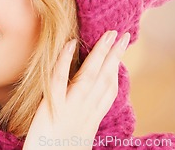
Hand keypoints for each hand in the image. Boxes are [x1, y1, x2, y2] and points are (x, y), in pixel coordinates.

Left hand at [23, 30, 129, 149]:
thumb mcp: (77, 139)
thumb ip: (82, 122)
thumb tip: (86, 108)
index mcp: (90, 120)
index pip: (108, 92)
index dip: (115, 71)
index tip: (120, 54)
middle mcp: (85, 113)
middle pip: (104, 80)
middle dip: (115, 56)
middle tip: (123, 35)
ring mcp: (70, 110)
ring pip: (89, 77)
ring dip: (100, 53)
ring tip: (108, 35)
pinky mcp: (51, 109)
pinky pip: (59, 81)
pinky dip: (65, 62)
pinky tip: (70, 44)